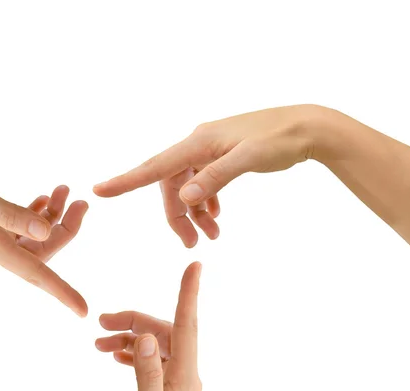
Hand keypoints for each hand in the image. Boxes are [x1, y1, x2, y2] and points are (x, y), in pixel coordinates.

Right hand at [0, 146, 88, 315]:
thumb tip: (44, 232)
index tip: (83, 310)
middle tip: (81, 201)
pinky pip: (22, 227)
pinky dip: (37, 214)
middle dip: (65, 228)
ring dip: (53, 216)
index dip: (61, 292)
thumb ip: (12, 215)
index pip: (35, 274)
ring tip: (64, 190)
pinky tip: (44, 198)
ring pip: (34, 236)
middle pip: (42, 250)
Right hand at [94, 105, 318, 244]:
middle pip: (172, 185)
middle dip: (179, 216)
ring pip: (189, 187)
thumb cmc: (280, 139)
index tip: (100, 191)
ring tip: (213, 236)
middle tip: (194, 244)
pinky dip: (207, 202)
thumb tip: (185, 197)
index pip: (154, 166)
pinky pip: (204, 183)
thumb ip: (215, 178)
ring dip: (196, 213)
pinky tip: (217, 217)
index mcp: (198, 142)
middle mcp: (198, 144)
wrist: (309, 128)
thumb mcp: (248, 159)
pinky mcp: (223, 156)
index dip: (126, 181)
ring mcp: (210, 150)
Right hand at [96, 262, 202, 390]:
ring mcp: (174, 382)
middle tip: (102, 323)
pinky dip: (131, 353)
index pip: (188, 326)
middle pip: (162, 332)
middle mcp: (184, 375)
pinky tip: (114, 356)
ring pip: (153, 345)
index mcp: (186, 376)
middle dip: (133, 322)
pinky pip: (149, 360)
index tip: (195, 266)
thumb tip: (146, 337)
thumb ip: (147, 374)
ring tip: (99, 342)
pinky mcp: (163, 390)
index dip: (189, 294)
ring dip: (128, 339)